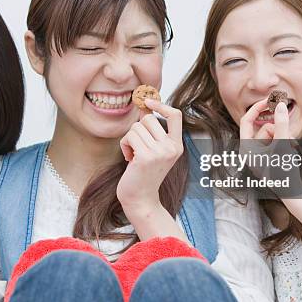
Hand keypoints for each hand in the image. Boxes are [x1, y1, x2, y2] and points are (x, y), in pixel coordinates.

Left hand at [117, 99, 183, 216]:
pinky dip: (124, 145)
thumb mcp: (153, 150)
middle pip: (148, 119)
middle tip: (137, 147)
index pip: (176, 115)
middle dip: (137, 129)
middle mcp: (172, 148)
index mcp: (177, 145)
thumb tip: (144, 105)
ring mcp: (160, 152)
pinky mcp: (146, 156)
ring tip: (133, 155)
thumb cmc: (143, 174)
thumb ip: (151, 130)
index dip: (161, 105)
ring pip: (136, 127)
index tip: (147, 102)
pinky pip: (129, 136)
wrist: (141, 199)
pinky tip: (129, 159)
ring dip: (129, 139)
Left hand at [239, 99, 301, 196]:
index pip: (246, 121)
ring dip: (284, 136)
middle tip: (289, 136)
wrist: (293, 193)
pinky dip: (285, 142)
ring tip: (292, 146)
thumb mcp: (283, 144)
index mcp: (246, 148)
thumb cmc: (284, 171)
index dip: (257, 108)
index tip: (270, 100)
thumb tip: (279, 104)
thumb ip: (282, 123)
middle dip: (278, 129)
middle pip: (263, 127)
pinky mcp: (268, 156)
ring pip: (272, 133)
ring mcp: (259, 153)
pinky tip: (292, 150)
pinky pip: (276, 140)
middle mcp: (250, 150)